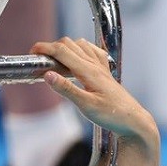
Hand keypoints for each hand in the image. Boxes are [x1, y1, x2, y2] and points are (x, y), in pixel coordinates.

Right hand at [31, 37, 156, 142]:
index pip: (62, 50)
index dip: (44, 48)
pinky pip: (93, 52)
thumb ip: (66, 89)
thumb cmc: (112, 116)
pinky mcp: (106, 73)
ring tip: (56, 63)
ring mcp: (102, 68)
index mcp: (89, 72)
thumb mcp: (86, 106)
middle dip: (51, 47)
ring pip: (80, 45)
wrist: (134, 121)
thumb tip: (47, 74)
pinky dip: (81, 50)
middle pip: (69, 44)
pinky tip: (78, 60)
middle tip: (41, 61)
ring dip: (66, 47)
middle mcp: (96, 66)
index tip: (32, 52)